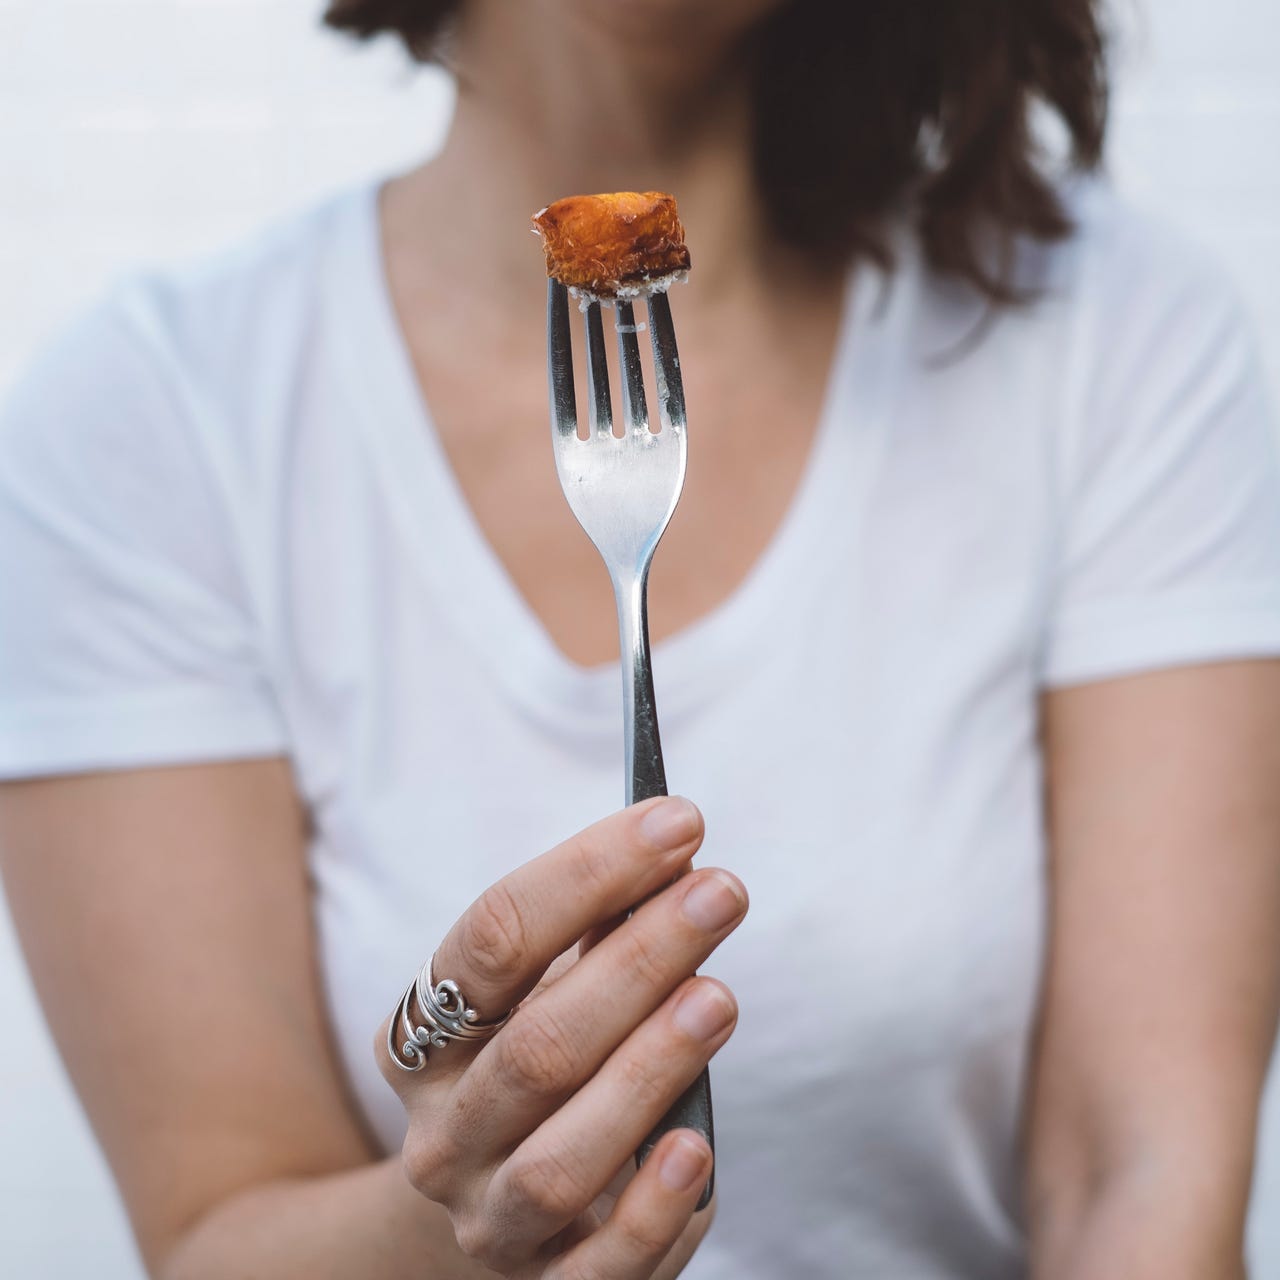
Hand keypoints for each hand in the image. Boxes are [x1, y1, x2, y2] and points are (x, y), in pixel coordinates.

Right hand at [376, 797, 745, 1277]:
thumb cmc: (535, 1070)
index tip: (676, 821)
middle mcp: (444, 1133)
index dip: (586, 871)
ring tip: (719, 998)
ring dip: (645, 1071)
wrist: (486, 1214)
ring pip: (558, 1159)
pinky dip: (648, 1211)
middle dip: (637, 959)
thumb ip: (597, 934)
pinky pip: (597, 1269)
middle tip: (721, 891)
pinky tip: (697, 1149)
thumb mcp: (541, 995)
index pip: (493, 938)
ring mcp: (489, 1218)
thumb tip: (677, 852)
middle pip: (535, 1045)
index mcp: (424, 1038)